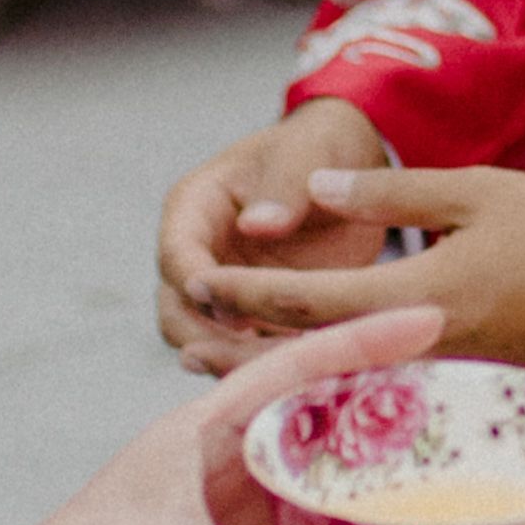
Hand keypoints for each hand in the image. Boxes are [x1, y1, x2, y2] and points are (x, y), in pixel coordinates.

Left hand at [0, 309, 445, 524]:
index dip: (362, 343)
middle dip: (396, 408)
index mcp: (198, 438)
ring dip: (390, 486)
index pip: (292, 373)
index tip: (430, 317)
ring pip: (333, 493)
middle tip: (476, 401)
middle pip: (327, 425)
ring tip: (469, 477)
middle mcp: (227, 475)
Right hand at [158, 94, 394, 363]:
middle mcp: (199, 256)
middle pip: (176, 313)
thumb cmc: (317, 149)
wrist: (348, 169)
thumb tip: (257, 226)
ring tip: (278, 373)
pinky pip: (250, 357)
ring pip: (206, 344)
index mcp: (194, 209)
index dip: (196, 285)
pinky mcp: (257, 319)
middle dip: (205, 340)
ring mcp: (225, 293)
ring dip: (236, 363)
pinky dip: (269, 369)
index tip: (229, 306)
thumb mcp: (306, 153)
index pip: (176, 256)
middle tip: (247, 361)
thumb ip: (283, 186)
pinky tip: (303, 375)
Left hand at [183, 162, 524, 373]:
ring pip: (341, 387)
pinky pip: (380, 402)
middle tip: (189, 337)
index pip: (307, 303)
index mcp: (417, 299)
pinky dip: (334, 389)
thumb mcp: (478, 192)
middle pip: (309, 359)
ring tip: (224, 365)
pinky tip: (307, 382)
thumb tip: (311, 190)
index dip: (245, 293)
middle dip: (245, 346)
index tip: (199, 282)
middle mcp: (419, 357)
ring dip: (281, 375)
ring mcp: (439, 389)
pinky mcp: (458, 404)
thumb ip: (393, 191)